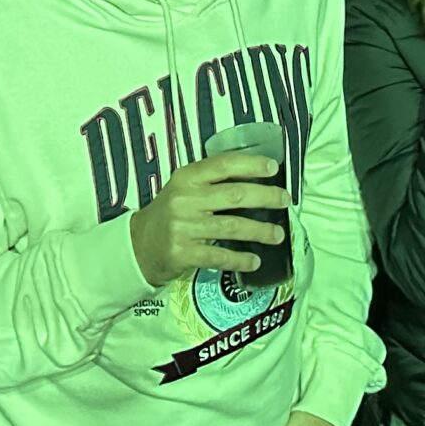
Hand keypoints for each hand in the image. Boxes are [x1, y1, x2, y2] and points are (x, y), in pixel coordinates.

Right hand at [128, 151, 287, 285]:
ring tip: (278, 234)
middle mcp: (185, 199)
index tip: (274, 168)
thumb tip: (258, 179)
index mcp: (187, 177)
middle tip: (285, 200)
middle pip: (234, 195)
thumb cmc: (171, 212)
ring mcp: (183, 227)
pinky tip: (254, 261)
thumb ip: (212, 182)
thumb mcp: (185, 189)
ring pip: (231, 227)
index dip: (251, 164)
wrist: (139, 245)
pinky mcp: (183, 253)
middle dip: (265, 196)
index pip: (223, 165)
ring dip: (259, 231)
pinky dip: (240, 260)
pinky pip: (218, 256)